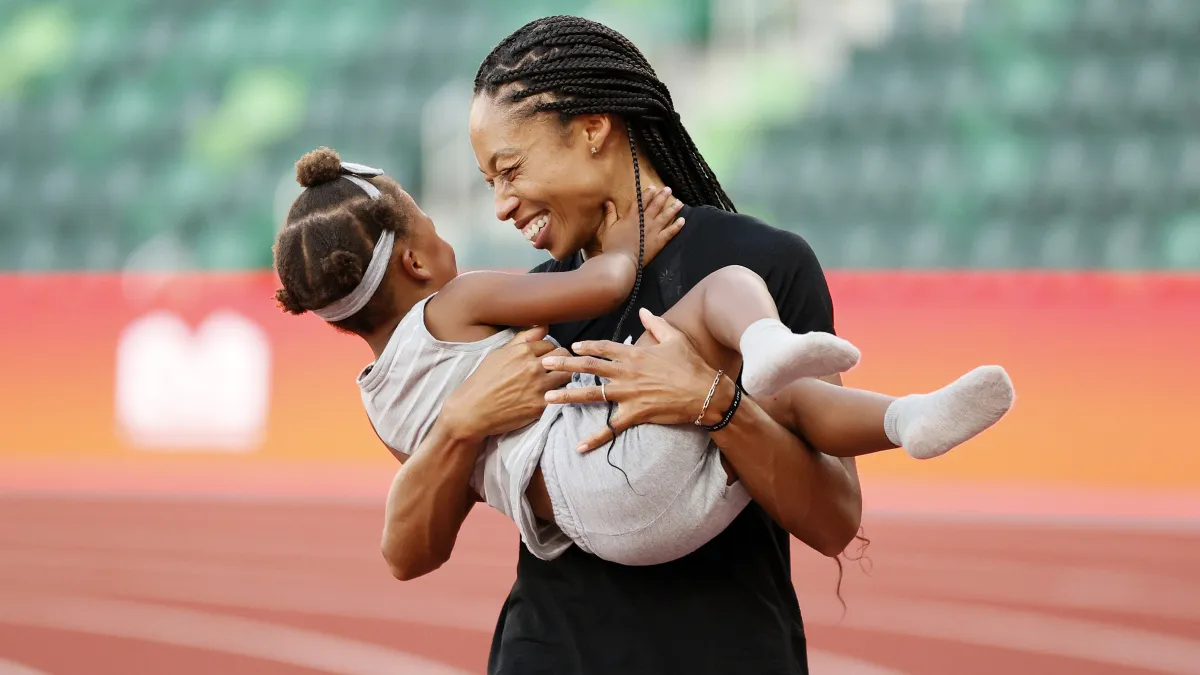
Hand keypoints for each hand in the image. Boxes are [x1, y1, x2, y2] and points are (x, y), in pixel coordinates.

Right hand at [441, 326, 572, 440]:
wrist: (471, 411)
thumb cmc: (482, 381)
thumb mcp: (498, 354)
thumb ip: (523, 339)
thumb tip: (544, 326)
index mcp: (522, 351)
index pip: (551, 344)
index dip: (549, 352)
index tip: (544, 360)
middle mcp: (533, 367)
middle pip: (564, 357)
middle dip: (561, 362)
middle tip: (553, 370)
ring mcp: (539, 387)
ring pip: (567, 375)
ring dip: (563, 378)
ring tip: (553, 383)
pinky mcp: (540, 406)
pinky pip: (560, 395)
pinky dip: (557, 395)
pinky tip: (550, 397)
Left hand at [540, 308, 728, 451]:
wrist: (706, 393)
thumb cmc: (692, 365)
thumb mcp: (675, 338)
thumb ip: (656, 324)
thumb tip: (644, 311)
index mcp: (634, 354)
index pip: (603, 348)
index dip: (586, 346)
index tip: (571, 347)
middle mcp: (626, 372)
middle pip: (589, 367)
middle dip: (564, 366)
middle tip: (543, 365)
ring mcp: (628, 394)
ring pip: (592, 394)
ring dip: (568, 397)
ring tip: (547, 399)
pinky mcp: (635, 413)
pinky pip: (611, 428)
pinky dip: (595, 438)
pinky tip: (579, 446)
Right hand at [595, 186, 684, 266]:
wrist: (622, 260)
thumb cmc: (613, 245)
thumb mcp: (608, 228)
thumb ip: (610, 214)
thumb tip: (608, 202)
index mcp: (632, 217)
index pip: (641, 201)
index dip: (648, 194)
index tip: (653, 187)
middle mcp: (645, 220)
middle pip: (656, 206)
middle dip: (662, 197)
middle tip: (669, 190)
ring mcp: (654, 231)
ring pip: (665, 216)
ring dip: (673, 208)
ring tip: (680, 202)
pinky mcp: (659, 241)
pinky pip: (670, 232)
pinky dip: (677, 226)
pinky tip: (682, 220)